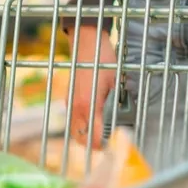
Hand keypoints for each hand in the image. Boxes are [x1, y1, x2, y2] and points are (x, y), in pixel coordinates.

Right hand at [68, 25, 118, 146]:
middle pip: (82, 138)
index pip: (94, 136)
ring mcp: (70, 103)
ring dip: (86, 136)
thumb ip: (115, 104)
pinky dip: (81, 126)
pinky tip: (92, 122)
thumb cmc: (103, 60)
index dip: (104, 144)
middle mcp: (76, 107)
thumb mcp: (116, 82)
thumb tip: (120, 121)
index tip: (114, 144)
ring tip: (100, 134)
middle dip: (95, 144)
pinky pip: (72, 120)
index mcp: (89, 105)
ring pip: (75, 131)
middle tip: (108, 141)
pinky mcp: (68, 99)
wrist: (86, 43)